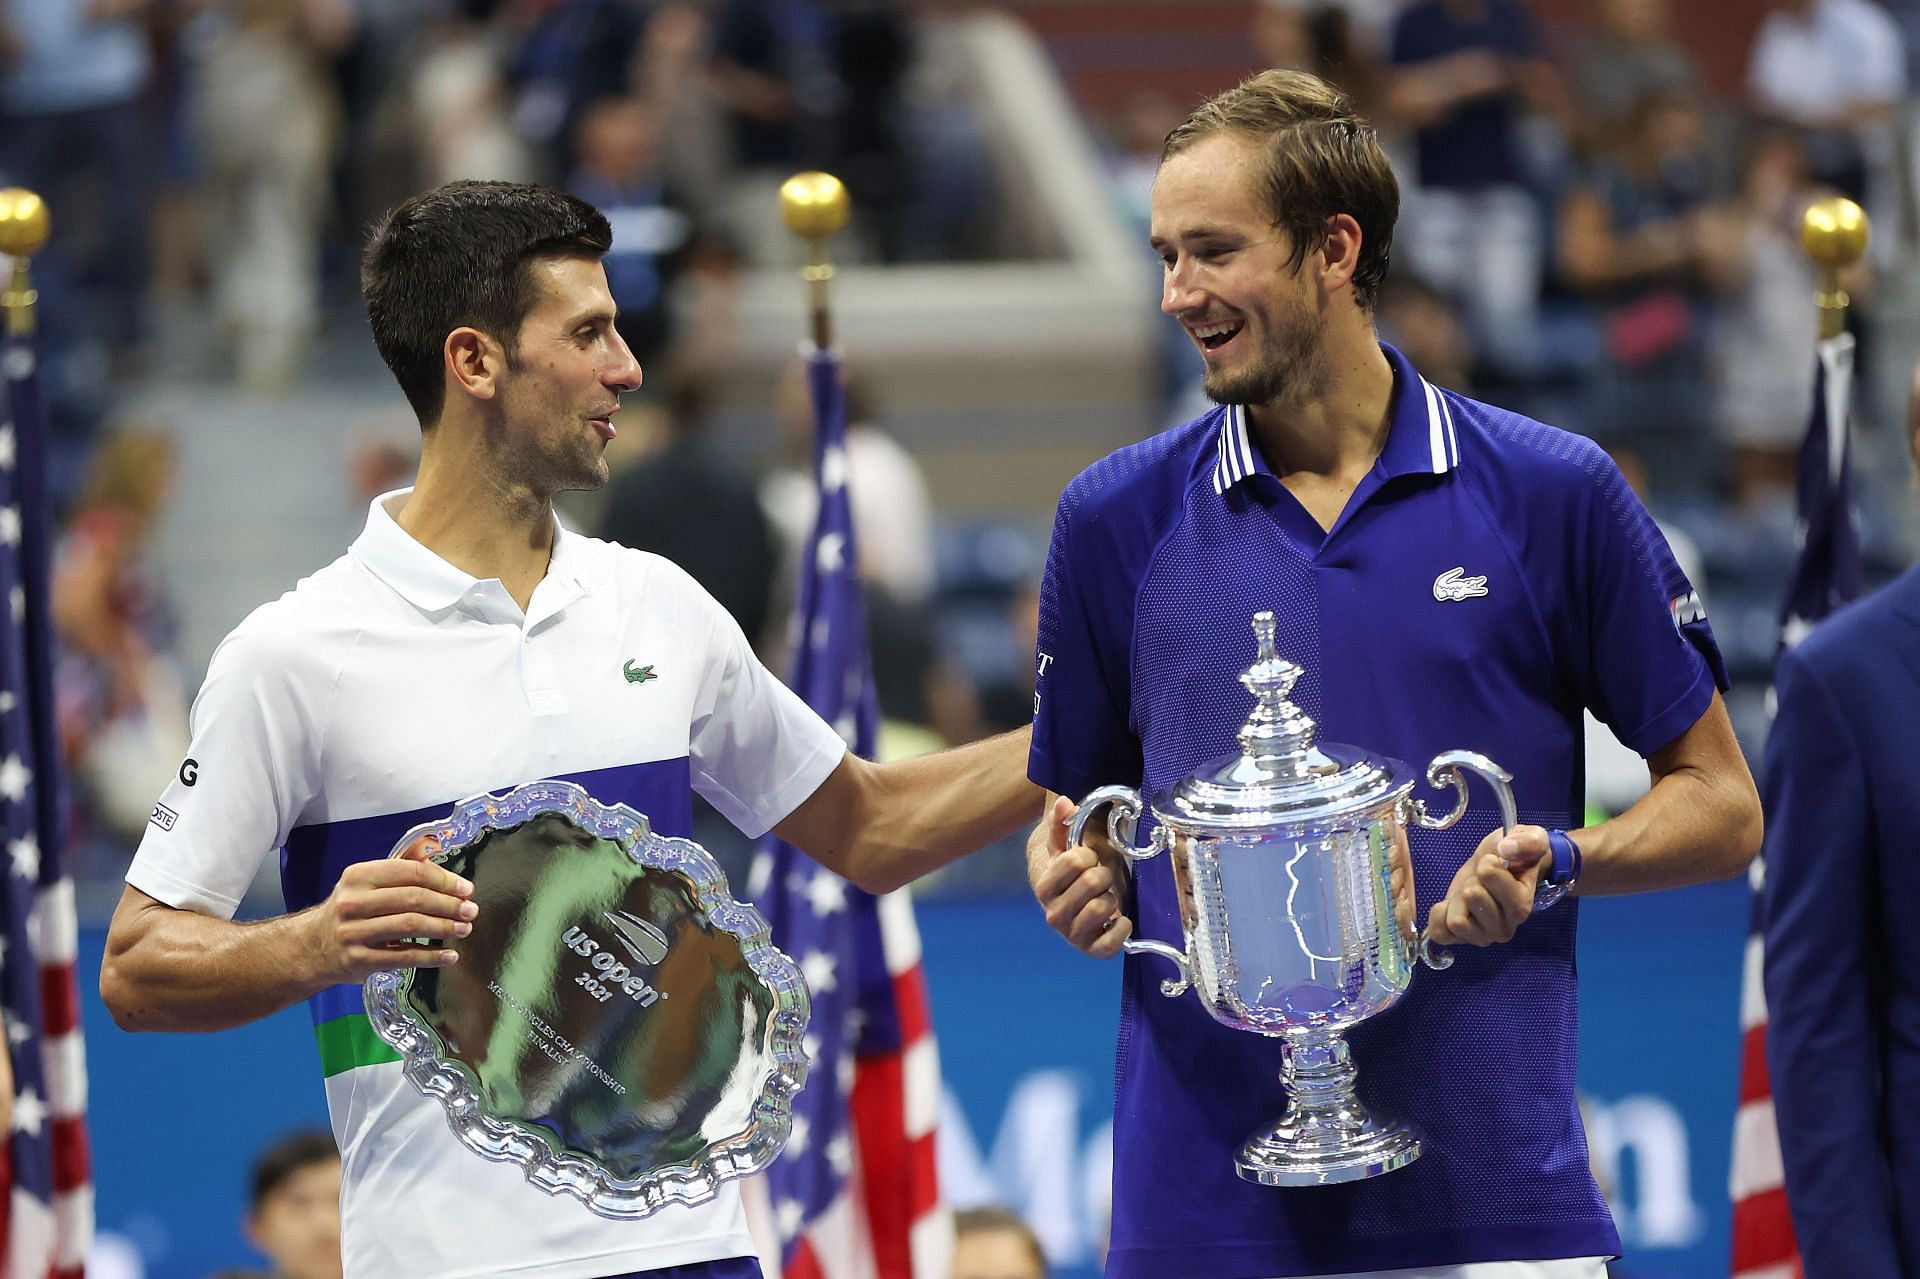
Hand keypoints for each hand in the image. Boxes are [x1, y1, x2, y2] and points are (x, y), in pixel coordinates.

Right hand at [305, 837, 476, 981]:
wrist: (312, 946)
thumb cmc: (351, 910)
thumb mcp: (366, 883)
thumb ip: (400, 872)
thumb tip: (443, 866)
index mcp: (359, 875)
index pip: (411, 872)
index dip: (444, 880)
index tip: (466, 889)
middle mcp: (354, 901)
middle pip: (414, 899)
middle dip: (449, 905)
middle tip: (471, 911)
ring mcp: (354, 932)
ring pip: (410, 926)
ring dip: (444, 928)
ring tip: (464, 930)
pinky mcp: (359, 960)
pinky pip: (403, 957)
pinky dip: (431, 957)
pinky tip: (449, 956)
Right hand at [1028, 795, 1131, 958]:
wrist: (1074, 895)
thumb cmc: (1072, 867)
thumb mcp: (1064, 842)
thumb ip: (1061, 822)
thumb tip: (1064, 802)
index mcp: (1044, 886)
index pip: (1074, 862)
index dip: (1087, 854)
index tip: (1086, 857)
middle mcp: (1053, 914)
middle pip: (1092, 882)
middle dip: (1102, 873)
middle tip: (1099, 876)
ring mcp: (1071, 934)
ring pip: (1102, 907)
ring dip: (1111, 896)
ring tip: (1104, 895)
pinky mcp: (1091, 949)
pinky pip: (1109, 946)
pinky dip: (1121, 930)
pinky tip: (1119, 918)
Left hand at [1424, 824, 1549, 947]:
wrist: (1500, 865)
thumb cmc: (1515, 855)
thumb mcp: (1531, 838)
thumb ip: (1528, 842)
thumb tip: (1506, 849)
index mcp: (1522, 906)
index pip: (1496, 889)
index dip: (1488, 869)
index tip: (1492, 862)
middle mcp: (1505, 928)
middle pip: (1472, 899)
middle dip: (1472, 881)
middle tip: (1480, 879)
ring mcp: (1482, 937)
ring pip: (1456, 920)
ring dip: (1457, 899)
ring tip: (1469, 891)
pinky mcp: (1459, 938)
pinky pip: (1439, 933)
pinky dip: (1439, 914)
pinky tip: (1450, 903)